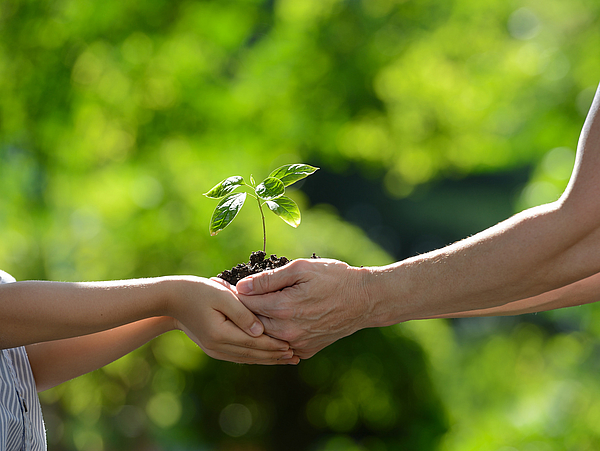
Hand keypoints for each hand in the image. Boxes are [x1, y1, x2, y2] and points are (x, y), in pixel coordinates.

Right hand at [168, 277, 298, 364]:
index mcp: (221, 334)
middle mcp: (218, 347)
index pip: (254, 344)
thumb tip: (260, 331)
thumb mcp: (221, 296)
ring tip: (286, 359)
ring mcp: (215, 350)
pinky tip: (265, 355)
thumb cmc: (196, 291)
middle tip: (296, 357)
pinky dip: (254, 356)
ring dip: (267, 359)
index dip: (274, 346)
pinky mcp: (213, 348)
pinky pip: (238, 355)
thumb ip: (242, 313)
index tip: (292, 347)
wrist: (171, 299)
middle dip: (275, 356)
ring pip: (247, 358)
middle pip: (253, 355)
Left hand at [235, 258, 370, 358]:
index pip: (245, 303)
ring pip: (264, 336)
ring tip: (250, 307)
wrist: (364, 300)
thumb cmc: (334, 278)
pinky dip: (273, 334)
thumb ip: (269, 279)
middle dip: (241, 309)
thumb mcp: (301, 269)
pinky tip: (272, 321)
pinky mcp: (305, 351)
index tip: (224, 285)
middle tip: (231, 296)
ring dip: (255, 323)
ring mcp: (297, 344)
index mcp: (283, 308)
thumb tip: (241, 286)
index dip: (234, 292)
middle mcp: (287, 331)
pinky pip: (280, 345)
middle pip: (251, 322)